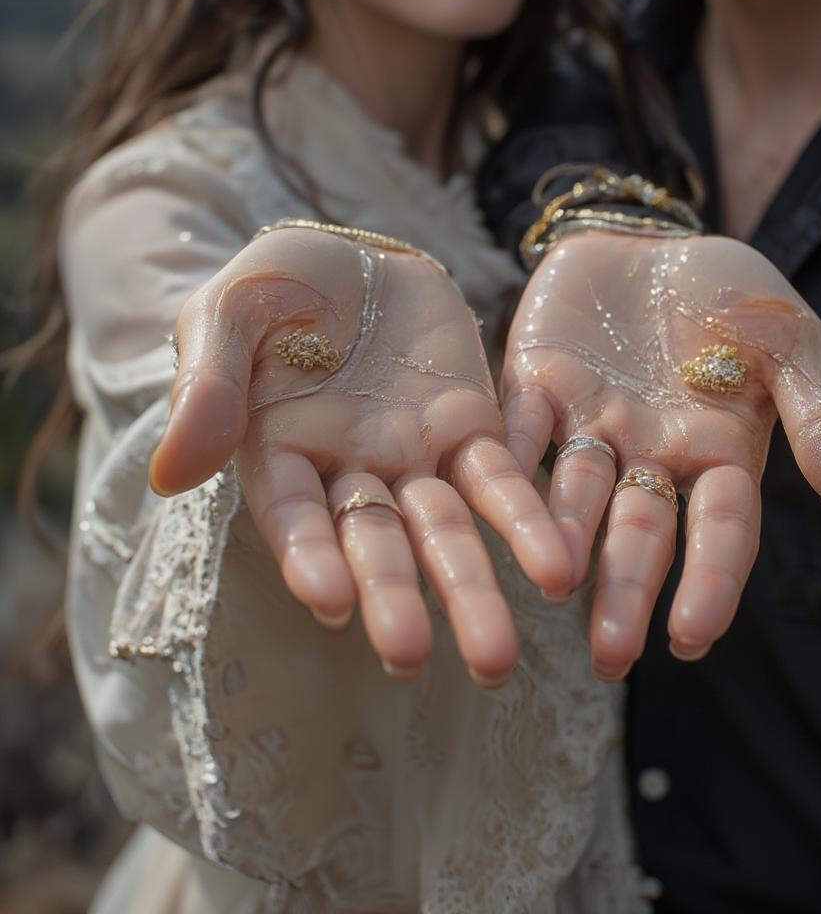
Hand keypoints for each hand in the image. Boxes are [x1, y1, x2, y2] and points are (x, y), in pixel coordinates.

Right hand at [150, 225, 570, 686]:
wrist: (356, 252)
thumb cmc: (277, 283)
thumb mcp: (229, 313)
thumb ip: (207, 386)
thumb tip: (171, 474)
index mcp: (278, 451)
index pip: (292, 515)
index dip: (309, 556)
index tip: (331, 601)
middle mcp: (349, 471)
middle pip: (374, 542)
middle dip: (394, 599)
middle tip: (412, 662)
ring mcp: (414, 455)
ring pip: (444, 529)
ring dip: (469, 588)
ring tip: (497, 659)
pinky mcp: (470, 428)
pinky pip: (501, 478)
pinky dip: (524, 522)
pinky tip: (556, 570)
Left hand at [501, 231, 820, 678]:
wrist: (656, 237)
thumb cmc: (732, 294)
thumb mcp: (790, 341)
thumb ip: (819, 416)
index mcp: (718, 452)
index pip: (719, 530)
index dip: (709, 581)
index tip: (692, 637)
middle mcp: (649, 454)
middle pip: (639, 532)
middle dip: (625, 590)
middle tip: (609, 657)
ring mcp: (589, 423)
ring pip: (574, 496)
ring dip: (563, 543)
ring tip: (553, 591)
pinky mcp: (535, 386)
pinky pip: (516, 430)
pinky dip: (503, 464)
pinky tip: (492, 505)